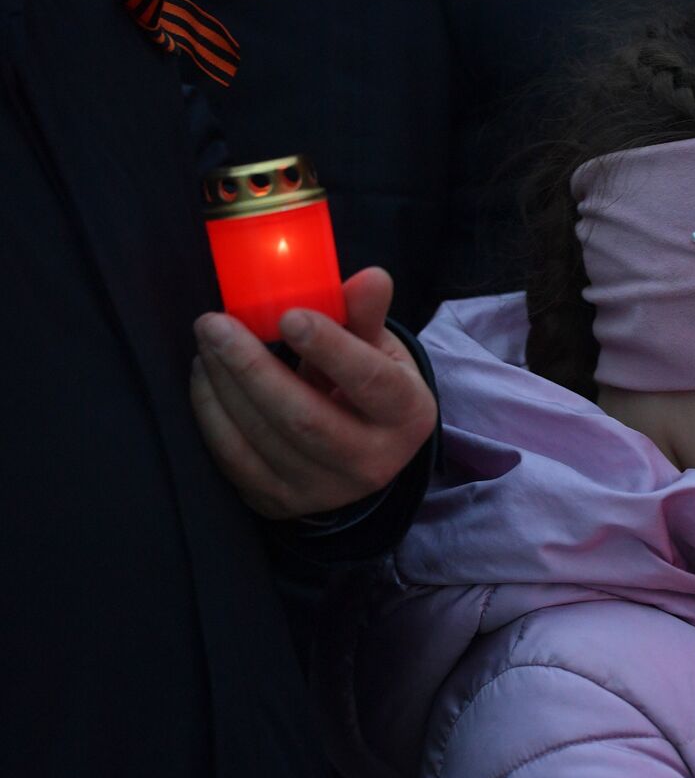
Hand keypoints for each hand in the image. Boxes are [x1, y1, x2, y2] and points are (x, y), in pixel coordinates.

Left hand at [189, 267, 436, 519]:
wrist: (360, 452)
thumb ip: (366, 314)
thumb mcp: (380, 349)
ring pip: (262, 438)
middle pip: (305, 419)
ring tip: (207, 341)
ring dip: (224, 384)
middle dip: (252, 368)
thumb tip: (371, 277)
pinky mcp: (279, 500)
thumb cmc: (368, 386)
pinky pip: (233, 458)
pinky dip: (210, 412)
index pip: (370, 382)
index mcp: (406, 416)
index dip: (330, 349)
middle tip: (215, 324)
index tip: (289, 314)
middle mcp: (371, 463)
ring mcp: (323, 489)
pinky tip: (204, 376)